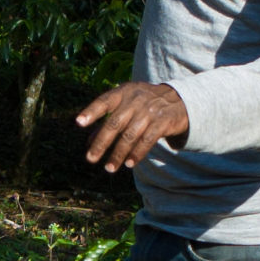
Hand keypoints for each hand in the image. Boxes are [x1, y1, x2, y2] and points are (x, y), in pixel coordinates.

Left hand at [75, 81, 192, 172]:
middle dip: (101, 143)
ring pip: (129, 136)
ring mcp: (150, 110)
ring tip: (110, 168)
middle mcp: (136, 100)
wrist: (180, 100)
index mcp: (124, 92)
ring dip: (118, 154)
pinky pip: (147, 141)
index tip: (79, 123)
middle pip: (114, 123)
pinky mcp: (163, 122)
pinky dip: (137, 154)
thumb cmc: (145, 105)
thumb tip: (90, 142)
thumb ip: (109, 121)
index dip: (91, 111)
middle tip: (91, 159)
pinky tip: (129, 164)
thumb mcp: (127, 106)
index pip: (104, 101)